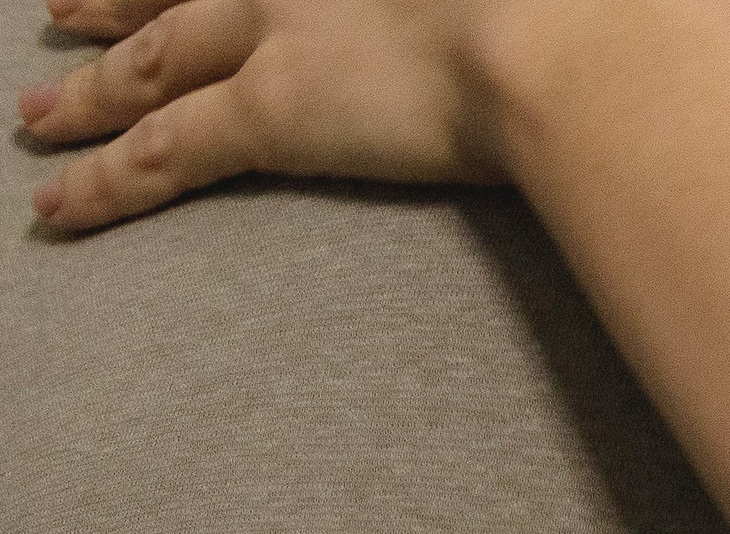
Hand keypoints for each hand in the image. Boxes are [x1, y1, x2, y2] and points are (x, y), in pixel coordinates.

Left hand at [17, 0, 546, 230]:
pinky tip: (55, 207)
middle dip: (112, 11)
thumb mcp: (525, 6)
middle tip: (59, 23)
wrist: (554, 29)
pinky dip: (105, 182)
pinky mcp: (274, 112)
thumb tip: (519, 37)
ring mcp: (273, 37)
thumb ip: (486, 19)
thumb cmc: (565, 12)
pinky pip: (167, 152)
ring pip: (150, 69)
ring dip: (86, 96)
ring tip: (33, 120)